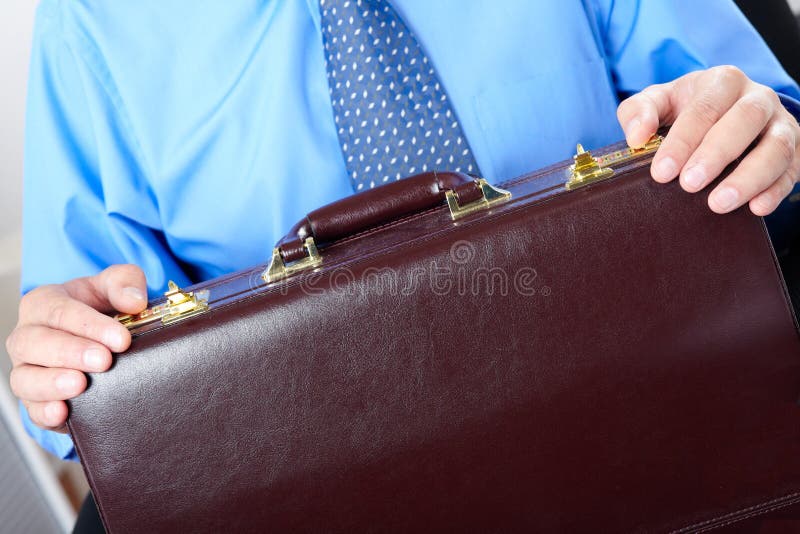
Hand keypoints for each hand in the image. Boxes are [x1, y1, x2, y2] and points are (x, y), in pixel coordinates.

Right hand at [5, 265, 146, 432]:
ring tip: (80, 385)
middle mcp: (28, 337)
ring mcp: (27, 370)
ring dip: (52, 383)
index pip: (60, 311)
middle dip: (71, 352)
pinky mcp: (36, 400)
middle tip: (103, 360)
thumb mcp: (113, 286)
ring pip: (25, 378)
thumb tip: (135, 302)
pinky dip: (44, 412)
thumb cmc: (101, 306)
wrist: (98, 337)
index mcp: (43, 303)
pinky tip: (62, 413)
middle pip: (36, 343)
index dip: (90, 325)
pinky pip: (32, 409)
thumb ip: (125, 282)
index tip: (121, 340)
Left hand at [617, 66, 799, 215]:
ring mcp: (780, 124)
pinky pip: (793, 169)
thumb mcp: (659, 102)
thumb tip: (636, 137)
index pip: (704, 108)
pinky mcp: (795, 150)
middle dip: (716, 154)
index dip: (682, 141)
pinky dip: (776, 190)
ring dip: (749, 177)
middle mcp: (757, 98)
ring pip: (776, 146)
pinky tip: (756, 209)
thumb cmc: (685, 109)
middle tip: (689, 184)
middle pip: (745, 120)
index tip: (661, 172)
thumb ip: (639, 112)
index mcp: (722, 82)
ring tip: (719, 203)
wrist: (725, 112)